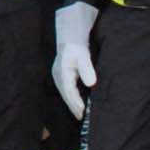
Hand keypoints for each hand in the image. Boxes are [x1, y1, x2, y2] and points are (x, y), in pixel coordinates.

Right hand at [51, 1, 98, 115]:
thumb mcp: (83, 54)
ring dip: (74, 103)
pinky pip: (68, 89)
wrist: (70, 31)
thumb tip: (90, 84)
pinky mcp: (63, 74)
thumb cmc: (76, 42)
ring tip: (82, 114)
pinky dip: (73, 97)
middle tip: (83, 119)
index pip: (70, 94)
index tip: (84, 114)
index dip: (77, 105)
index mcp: (62, 73)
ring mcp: (59, 75)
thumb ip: (87, 69)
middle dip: (74, 108)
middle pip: (66, 97)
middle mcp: (58, 76)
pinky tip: (80, 101)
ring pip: (66, 94)